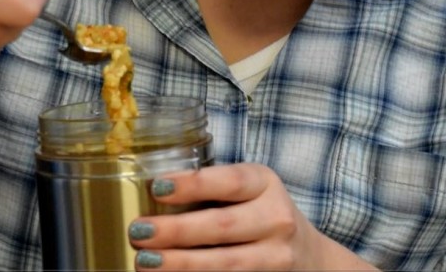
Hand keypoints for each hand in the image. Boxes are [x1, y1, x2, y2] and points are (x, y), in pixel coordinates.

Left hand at [127, 163, 377, 270]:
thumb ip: (212, 188)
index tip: (156, 188)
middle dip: (175, 230)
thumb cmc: (260, 214)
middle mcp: (276, 219)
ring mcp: (276, 257)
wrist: (308, 256)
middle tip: (138, 231)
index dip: (192, 185)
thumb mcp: (248, 190)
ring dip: (180, 264)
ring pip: (225, 263)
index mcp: (265, 184)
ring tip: (144, 261)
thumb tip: (150, 194)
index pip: (229, 181)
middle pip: (222, 225)